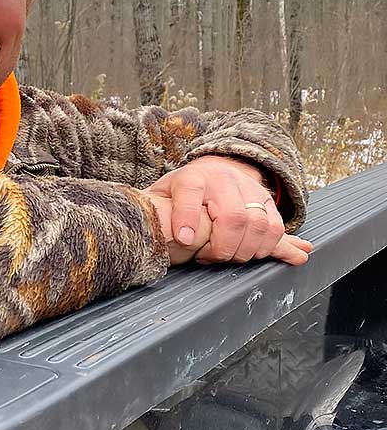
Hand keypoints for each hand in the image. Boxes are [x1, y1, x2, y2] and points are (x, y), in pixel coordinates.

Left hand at [147, 155, 311, 265]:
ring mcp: (250, 189)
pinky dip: (270, 247)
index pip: (189, 191)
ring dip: (245, 251)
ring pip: (260, 226)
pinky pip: (277, 228)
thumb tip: (151, 231)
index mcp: (192, 177)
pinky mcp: (268, 202)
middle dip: (222, 247)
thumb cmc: (182, 191)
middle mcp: (225, 179)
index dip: (187, 217)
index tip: (184, 240)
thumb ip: (153, 209)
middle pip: (234, 217)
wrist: (213, 171)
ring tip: (225, 257)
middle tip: (205, 258)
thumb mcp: (161, 195)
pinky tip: (262, 255)